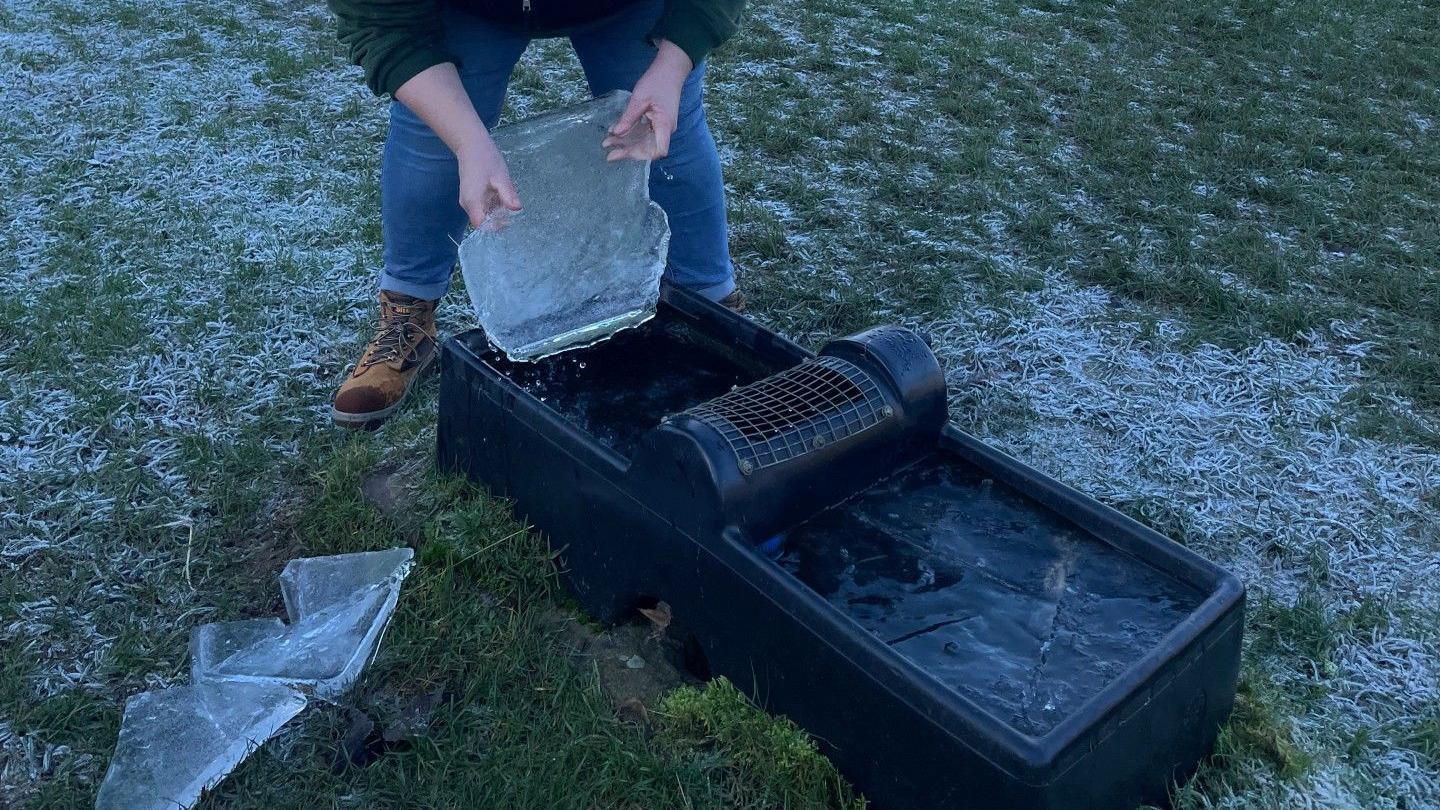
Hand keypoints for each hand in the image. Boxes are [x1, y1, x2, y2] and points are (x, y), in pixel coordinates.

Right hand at [457, 134, 521, 228]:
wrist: (470, 144)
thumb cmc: (485, 159)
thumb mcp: (500, 177)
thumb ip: (508, 194)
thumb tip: (518, 209)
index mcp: (473, 201)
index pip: (482, 225)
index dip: (496, 225)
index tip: (508, 217)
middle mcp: (468, 204)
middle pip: (485, 220)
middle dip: (500, 214)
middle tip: (510, 197)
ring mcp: (469, 200)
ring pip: (486, 212)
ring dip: (499, 206)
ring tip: (506, 189)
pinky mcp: (472, 196)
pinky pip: (485, 205)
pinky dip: (495, 200)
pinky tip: (501, 187)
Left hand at [604, 40, 692, 160]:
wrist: (670, 69)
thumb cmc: (657, 81)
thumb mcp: (640, 99)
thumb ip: (628, 118)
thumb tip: (616, 133)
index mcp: (664, 125)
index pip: (658, 150)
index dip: (642, 155)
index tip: (623, 154)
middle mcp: (665, 129)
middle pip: (648, 149)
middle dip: (628, 152)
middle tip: (608, 154)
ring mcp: (661, 126)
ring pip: (644, 141)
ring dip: (626, 143)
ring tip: (607, 143)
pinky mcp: (657, 121)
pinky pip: (644, 133)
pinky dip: (630, 134)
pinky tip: (616, 133)